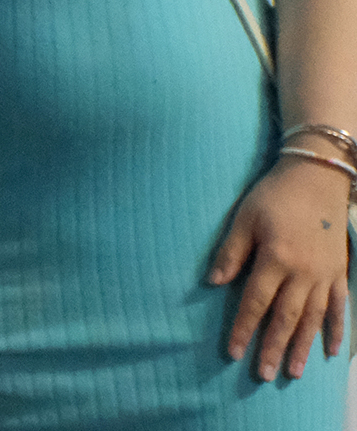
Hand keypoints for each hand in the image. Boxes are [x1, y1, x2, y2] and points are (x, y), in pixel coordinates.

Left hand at [209, 159, 350, 380]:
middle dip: (273, 347)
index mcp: (276, 259)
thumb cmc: (274, 196)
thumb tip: (213, 283)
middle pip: (286, 318)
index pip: (255, 302)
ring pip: (313, 319)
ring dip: (303, 347)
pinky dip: (336, 331)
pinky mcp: (340, 273)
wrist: (317, 178)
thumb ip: (230, 252)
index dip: (243, 328)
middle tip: (263, 374)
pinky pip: (340, 308)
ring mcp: (325, 276)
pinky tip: (331, 352)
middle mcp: (303, 273)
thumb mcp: (244, 218)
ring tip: (294, 372)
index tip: (233, 352)